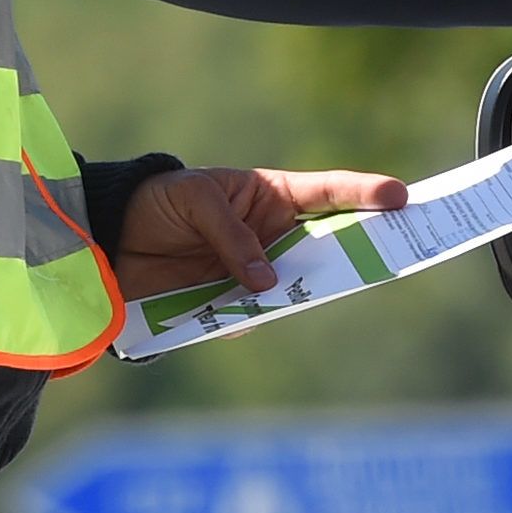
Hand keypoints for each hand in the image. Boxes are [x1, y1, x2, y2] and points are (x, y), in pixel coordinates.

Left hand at [108, 165, 405, 297]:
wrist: (112, 240)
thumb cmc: (159, 201)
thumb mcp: (196, 202)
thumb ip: (234, 237)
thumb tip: (267, 282)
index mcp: (270, 196)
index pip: (326, 193)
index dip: (364, 193)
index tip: (400, 196)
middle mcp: (271, 236)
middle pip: (324, 248)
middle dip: (354, 253)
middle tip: (390, 258)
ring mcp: (253, 272)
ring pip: (292, 288)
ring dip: (296, 294)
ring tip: (290, 293)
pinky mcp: (229, 305)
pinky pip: (252, 318)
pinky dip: (249, 319)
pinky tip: (235, 314)